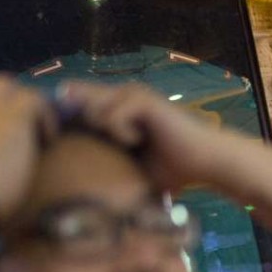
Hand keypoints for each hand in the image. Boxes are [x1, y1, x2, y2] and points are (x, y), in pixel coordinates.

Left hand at [54, 81, 232, 192]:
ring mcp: (132, 94)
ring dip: (107, 133)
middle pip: (76, 101)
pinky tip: (139, 140)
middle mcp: (122, 94)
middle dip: (83, 127)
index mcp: (118, 107)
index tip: (70, 140)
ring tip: (131, 144)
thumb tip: (77, 178)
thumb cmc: (173, 168)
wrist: (205, 161)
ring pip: (92, 111)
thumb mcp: (132, 164)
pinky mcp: (142, 100)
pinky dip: (122, 134)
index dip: (67, 117)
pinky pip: (111, 117)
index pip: (77, 101)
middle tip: (111, 148)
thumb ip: (107, 158)